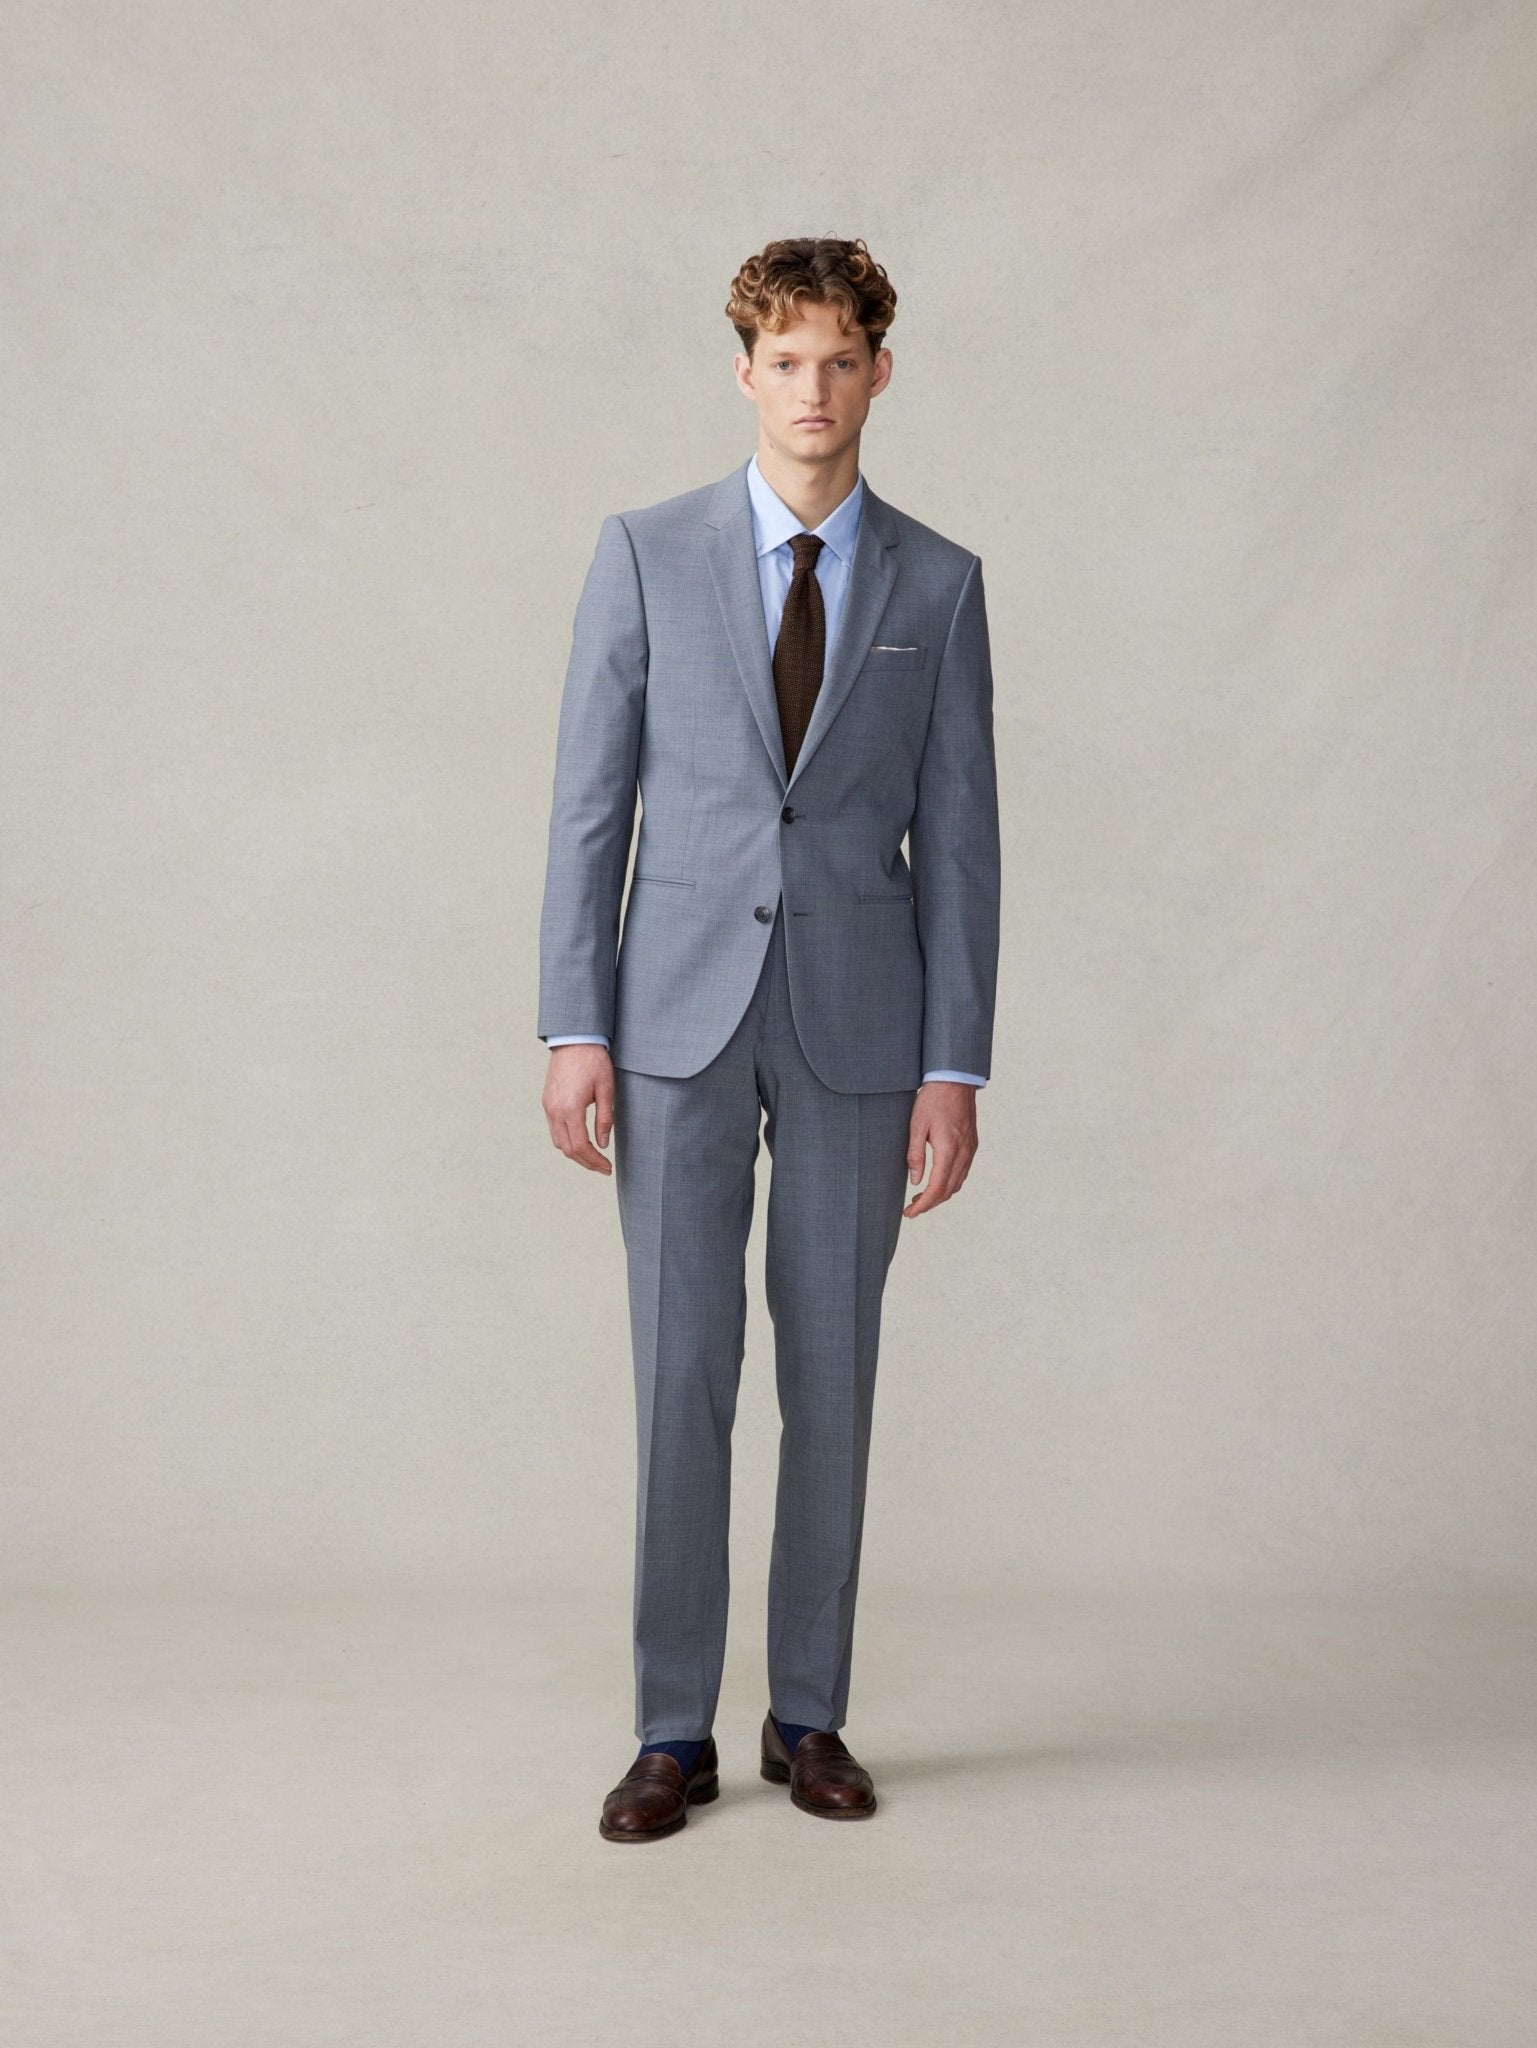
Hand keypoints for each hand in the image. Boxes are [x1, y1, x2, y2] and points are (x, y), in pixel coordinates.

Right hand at [543, 1044, 615, 1174]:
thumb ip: (605, 1119)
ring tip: (594, 1157)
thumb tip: (603, 1144)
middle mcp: (555, 1110)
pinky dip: (567, 1140)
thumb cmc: (594, 1061)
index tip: (607, 1168)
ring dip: (575, 1152)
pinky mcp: (547, 1101)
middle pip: (567, 1149)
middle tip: (603, 1167)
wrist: (574, 1039)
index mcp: (570, 1109)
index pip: (581, 1146)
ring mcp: (548, 1106)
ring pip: (558, 1141)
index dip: (594, 1161)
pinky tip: (581, 1140)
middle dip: (585, 1162)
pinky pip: (554, 1129)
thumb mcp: (606, 1090)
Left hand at [903, 1080, 978, 1218]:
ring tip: (921, 1198)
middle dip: (930, 1204)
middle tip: (911, 1209)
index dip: (923, 1205)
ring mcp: (970, 1149)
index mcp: (948, 1150)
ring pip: (957, 1183)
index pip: (936, 1189)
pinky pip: (963, 1172)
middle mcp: (963, 1153)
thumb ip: (915, 1155)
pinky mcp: (972, 1144)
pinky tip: (937, 1180)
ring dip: (940, 1195)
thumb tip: (915, 1181)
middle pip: (948, 1190)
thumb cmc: (933, 1100)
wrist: (955, 1080)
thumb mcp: (916, 1126)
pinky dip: (950, 1183)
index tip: (909, 1213)